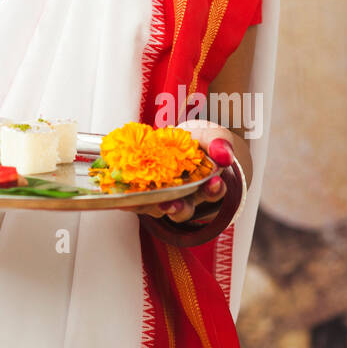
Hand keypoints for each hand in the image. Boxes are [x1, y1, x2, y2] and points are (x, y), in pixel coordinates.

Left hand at [123, 120, 240, 226]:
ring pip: (160, 209)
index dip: (214, 190)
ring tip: (146, 203)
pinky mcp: (147, 197)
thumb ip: (219, 143)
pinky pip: (138, 202)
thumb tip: (224, 154)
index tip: (215, 183)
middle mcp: (188, 198)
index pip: (214, 192)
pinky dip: (130, 202)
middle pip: (186, 209)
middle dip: (181, 208)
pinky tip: (122, 199)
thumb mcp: (214, 137)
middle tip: (174, 204)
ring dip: (152, 208)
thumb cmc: (202, 144)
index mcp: (208, 185)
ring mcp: (167, 199)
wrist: (184, 145)